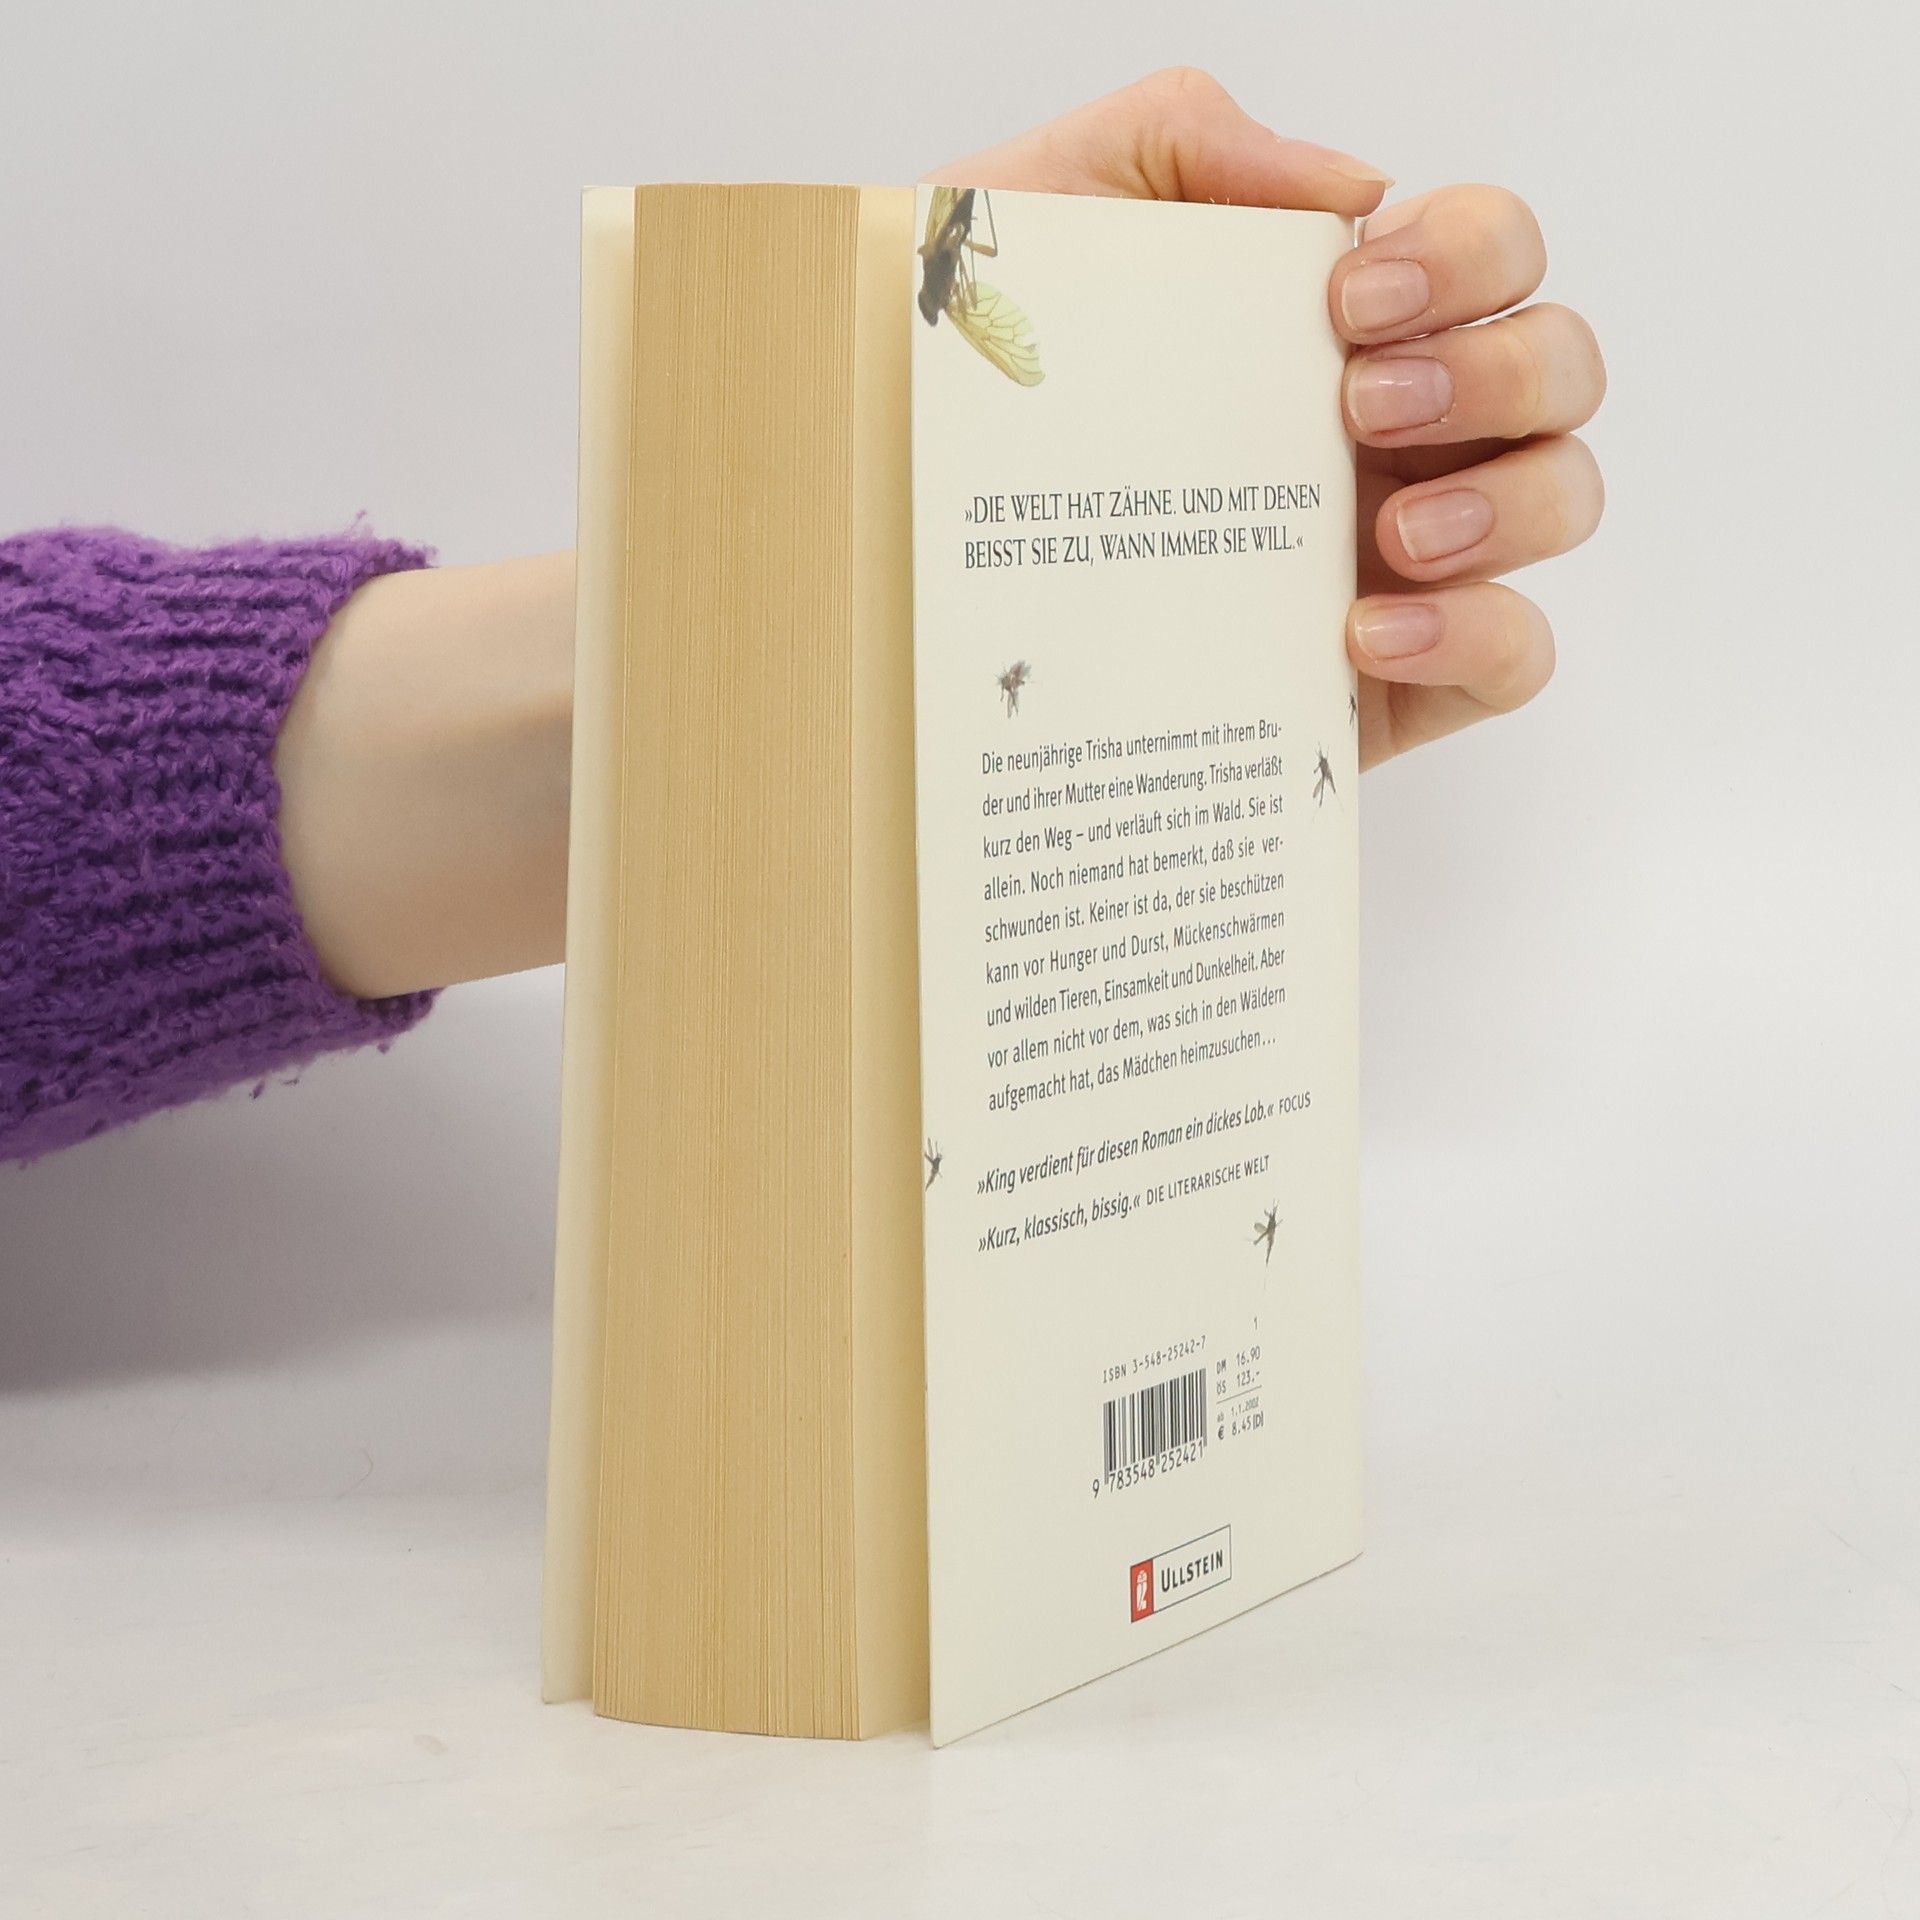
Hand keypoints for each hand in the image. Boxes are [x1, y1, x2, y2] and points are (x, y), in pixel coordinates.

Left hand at [927, 68, 1605, 768]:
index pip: (1489, 250)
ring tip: (1390, 533)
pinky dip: (1479, 635)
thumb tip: (1355, 186)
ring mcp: (1402, 554)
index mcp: (1339, 320)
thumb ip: (1182, 139)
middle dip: (1495, 369)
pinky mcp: (1387, 680)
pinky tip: (1364, 634)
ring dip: (1511, 502)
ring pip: (1562, 498)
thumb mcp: (1044, 216)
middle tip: (1358, 404)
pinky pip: (1515, 655)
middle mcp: (1393, 429)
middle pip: (1558, 366)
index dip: (1466, 254)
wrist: (900, 544)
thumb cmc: (976, 383)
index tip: (1350, 298)